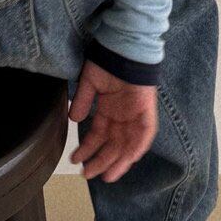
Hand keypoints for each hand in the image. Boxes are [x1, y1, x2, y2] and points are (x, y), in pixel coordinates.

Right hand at [68, 59, 157, 182]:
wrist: (124, 46)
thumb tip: (73, 119)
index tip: (77, 160)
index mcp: (109, 109)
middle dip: (101, 160)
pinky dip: (138, 147)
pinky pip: (145, 133)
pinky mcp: (147, 110)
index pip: (100, 135)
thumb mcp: (89, 83)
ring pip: (128, 144)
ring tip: (105, 175)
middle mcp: (123, 115)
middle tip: (88, 173)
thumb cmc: (107, 60)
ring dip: (118, 160)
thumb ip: (83, 101)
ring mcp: (136, 113)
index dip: (89, 148)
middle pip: (113, 144)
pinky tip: (129, 159)